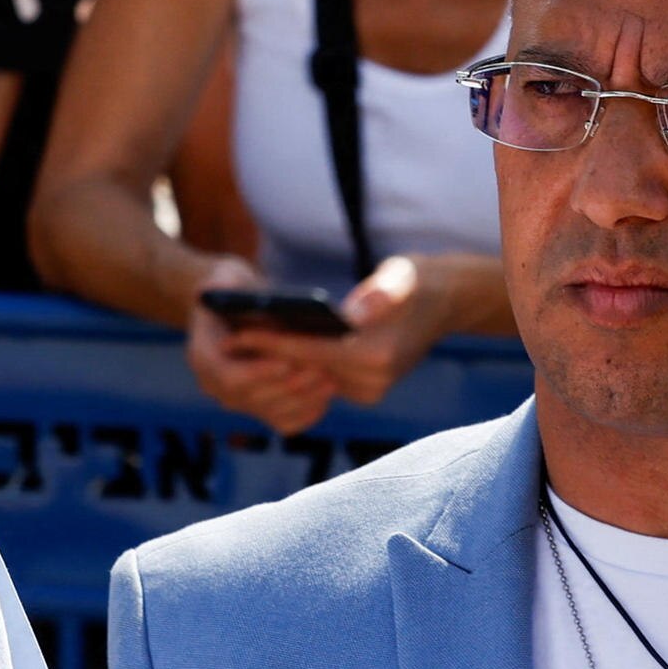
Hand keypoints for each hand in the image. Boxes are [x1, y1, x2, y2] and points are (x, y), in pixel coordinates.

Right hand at [179, 257, 334, 433]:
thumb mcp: (227, 279)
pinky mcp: (259, 409)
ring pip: (274, 413)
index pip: (229, 377)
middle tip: (321, 370)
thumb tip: (253, 302)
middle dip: (290, 385)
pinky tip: (327, 391)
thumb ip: (232, 289)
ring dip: (305, 398)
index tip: (287, 362)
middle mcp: (215, 386)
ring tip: (330, 378)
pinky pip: (286, 421)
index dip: (259, 373)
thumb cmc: (230, 287)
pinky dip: (309, 410)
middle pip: (255, 398)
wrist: (229, 307)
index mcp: (202, 357)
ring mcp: (238, 401)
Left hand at [180, 254, 452, 435]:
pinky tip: (268, 345)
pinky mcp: (363, 391)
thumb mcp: (402, 276)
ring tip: (238, 338)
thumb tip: (351, 316)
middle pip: (304, 367)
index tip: (233, 333)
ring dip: (278, 358)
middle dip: (266, 352)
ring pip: (309, 375)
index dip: (269, 342)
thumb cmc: (417, 282)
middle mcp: (372, 383)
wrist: (443, 303)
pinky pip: (320, 377)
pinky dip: (297, 361)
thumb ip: (380, 294)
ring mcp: (368, 392)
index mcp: (377, 356)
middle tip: (224, 336)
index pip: (309, 351)